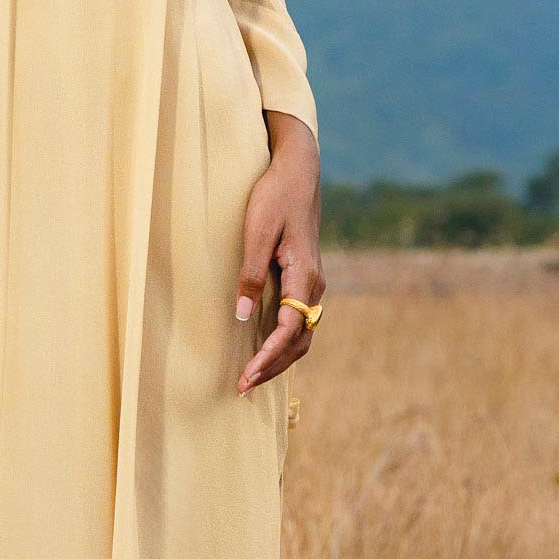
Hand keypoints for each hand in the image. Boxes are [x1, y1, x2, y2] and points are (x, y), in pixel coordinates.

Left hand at [234, 113, 323, 394]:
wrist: (298, 172)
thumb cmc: (275, 197)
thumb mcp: (257, 232)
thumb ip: (251, 274)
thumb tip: (244, 317)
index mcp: (305, 276)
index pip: (290, 330)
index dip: (268, 356)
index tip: (246, 375)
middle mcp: (315, 286)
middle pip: (299, 342)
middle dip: (272, 367)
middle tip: (243, 387)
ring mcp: (312, 285)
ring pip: (302, 335)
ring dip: (278, 359)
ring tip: (251, 377)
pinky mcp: (304, 280)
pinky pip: (298, 322)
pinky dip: (282, 343)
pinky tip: (263, 351)